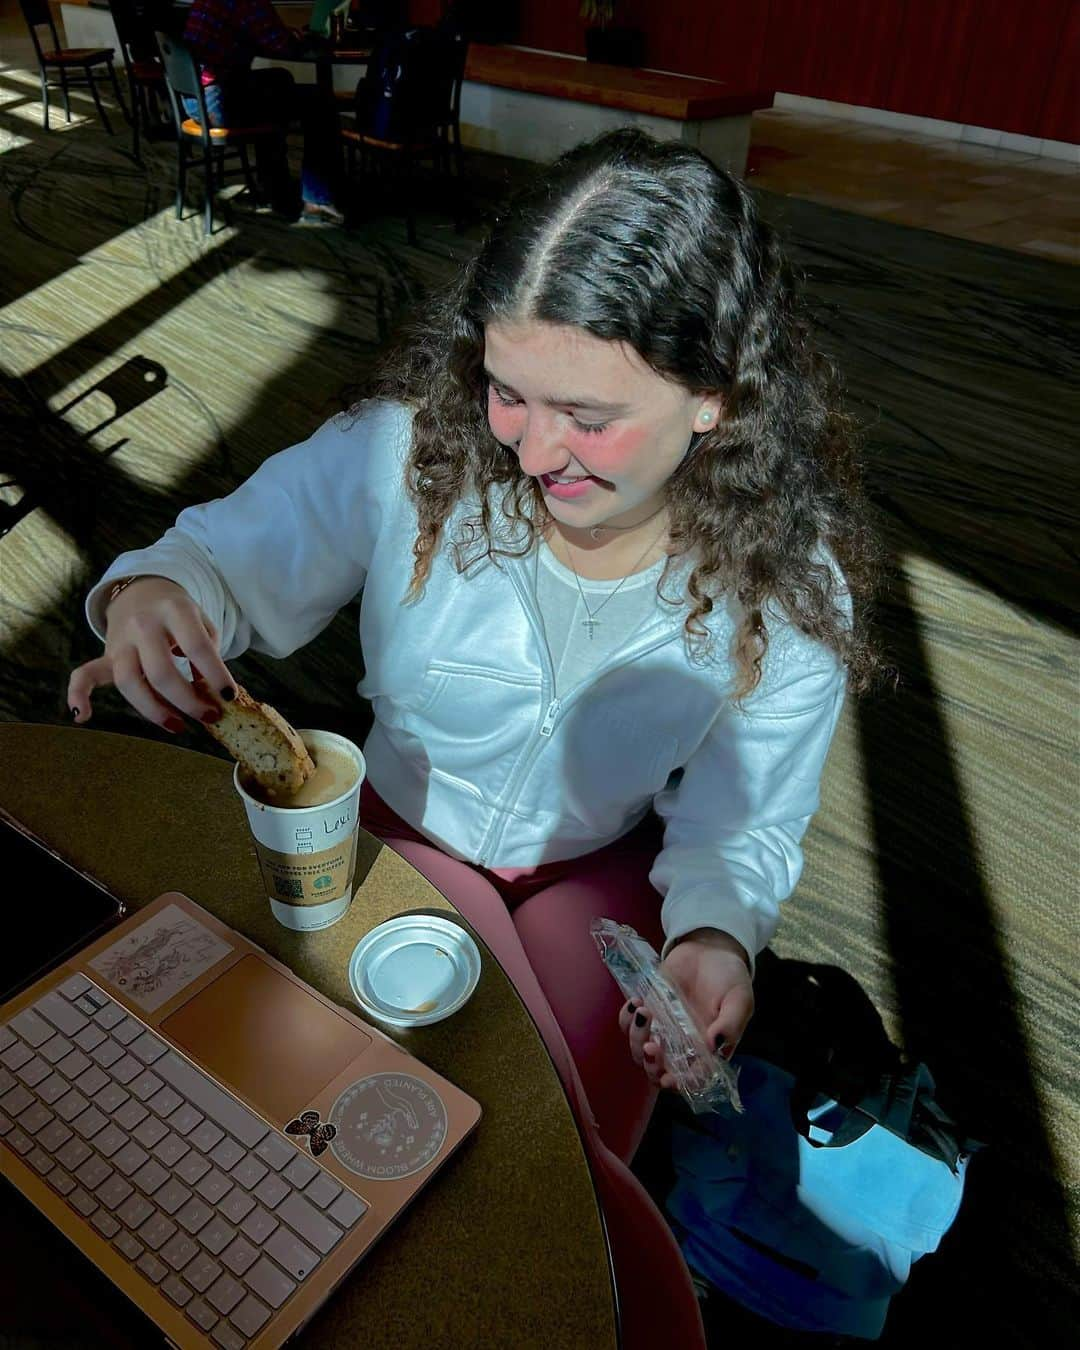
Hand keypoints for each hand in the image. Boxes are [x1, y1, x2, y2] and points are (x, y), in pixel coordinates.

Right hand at [67, 577, 235, 732]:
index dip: (215, 675)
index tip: (229, 697)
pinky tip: (82, 717)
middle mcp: (143, 624)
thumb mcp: (202, 622)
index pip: (196, 646)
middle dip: (188, 701)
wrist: (142, 590)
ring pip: (128, 682)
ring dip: (155, 710)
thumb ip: (208, 652)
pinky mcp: (106, 654)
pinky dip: (78, 695)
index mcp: (174, 610)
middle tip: (210, 716)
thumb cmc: (180, 615)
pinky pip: (84, 674)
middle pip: (161, 672)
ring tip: (179, 726)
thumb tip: (210, 693)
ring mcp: (120, 640)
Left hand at [620, 929, 753, 1090]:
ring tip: (643, 1011)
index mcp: (708, 1051)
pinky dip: (626, 1019)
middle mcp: (683, 1047)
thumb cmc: (729, 977)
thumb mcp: (739, 998)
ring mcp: (663, 1030)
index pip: (692, 1079)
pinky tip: (636, 1002)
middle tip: (651, 1045)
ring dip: (636, 1038)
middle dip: (651, 1064)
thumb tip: (714, 1047)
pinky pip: (629, 1025)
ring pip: (640, 1051)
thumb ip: (731, 1024)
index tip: (668, 1079)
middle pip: (659, 1071)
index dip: (679, 1084)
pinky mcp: (648, 1011)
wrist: (709, 949)